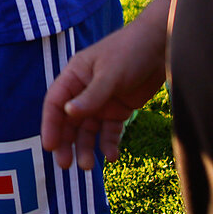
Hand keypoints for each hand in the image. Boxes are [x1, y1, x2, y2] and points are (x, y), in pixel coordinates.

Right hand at [41, 7, 168, 170]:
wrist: (162, 46)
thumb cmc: (130, 51)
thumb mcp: (109, 74)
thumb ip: (91, 96)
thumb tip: (67, 114)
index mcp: (74, 76)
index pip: (55, 103)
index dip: (50, 125)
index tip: (50, 146)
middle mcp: (84, 91)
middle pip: (69, 121)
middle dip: (66, 143)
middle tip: (65, 165)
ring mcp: (102, 101)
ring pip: (88, 130)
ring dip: (85, 148)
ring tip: (88, 167)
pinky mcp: (119, 109)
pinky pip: (110, 131)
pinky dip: (109, 144)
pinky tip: (112, 156)